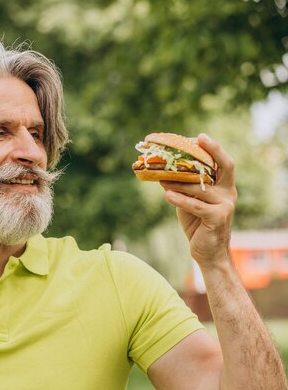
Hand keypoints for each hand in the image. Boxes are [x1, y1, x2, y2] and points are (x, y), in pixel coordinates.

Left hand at [160, 134, 236, 268]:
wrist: (208, 252)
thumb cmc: (197, 223)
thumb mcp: (190, 200)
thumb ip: (183, 185)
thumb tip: (161, 169)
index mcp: (224, 186)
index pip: (224, 162)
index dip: (213, 148)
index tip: (199, 137)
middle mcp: (228, 193)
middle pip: (224, 167)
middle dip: (211, 151)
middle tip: (192, 141)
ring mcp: (225, 205)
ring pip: (200, 187)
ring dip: (179, 181)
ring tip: (161, 176)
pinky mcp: (217, 218)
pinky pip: (195, 205)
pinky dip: (180, 199)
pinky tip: (166, 194)